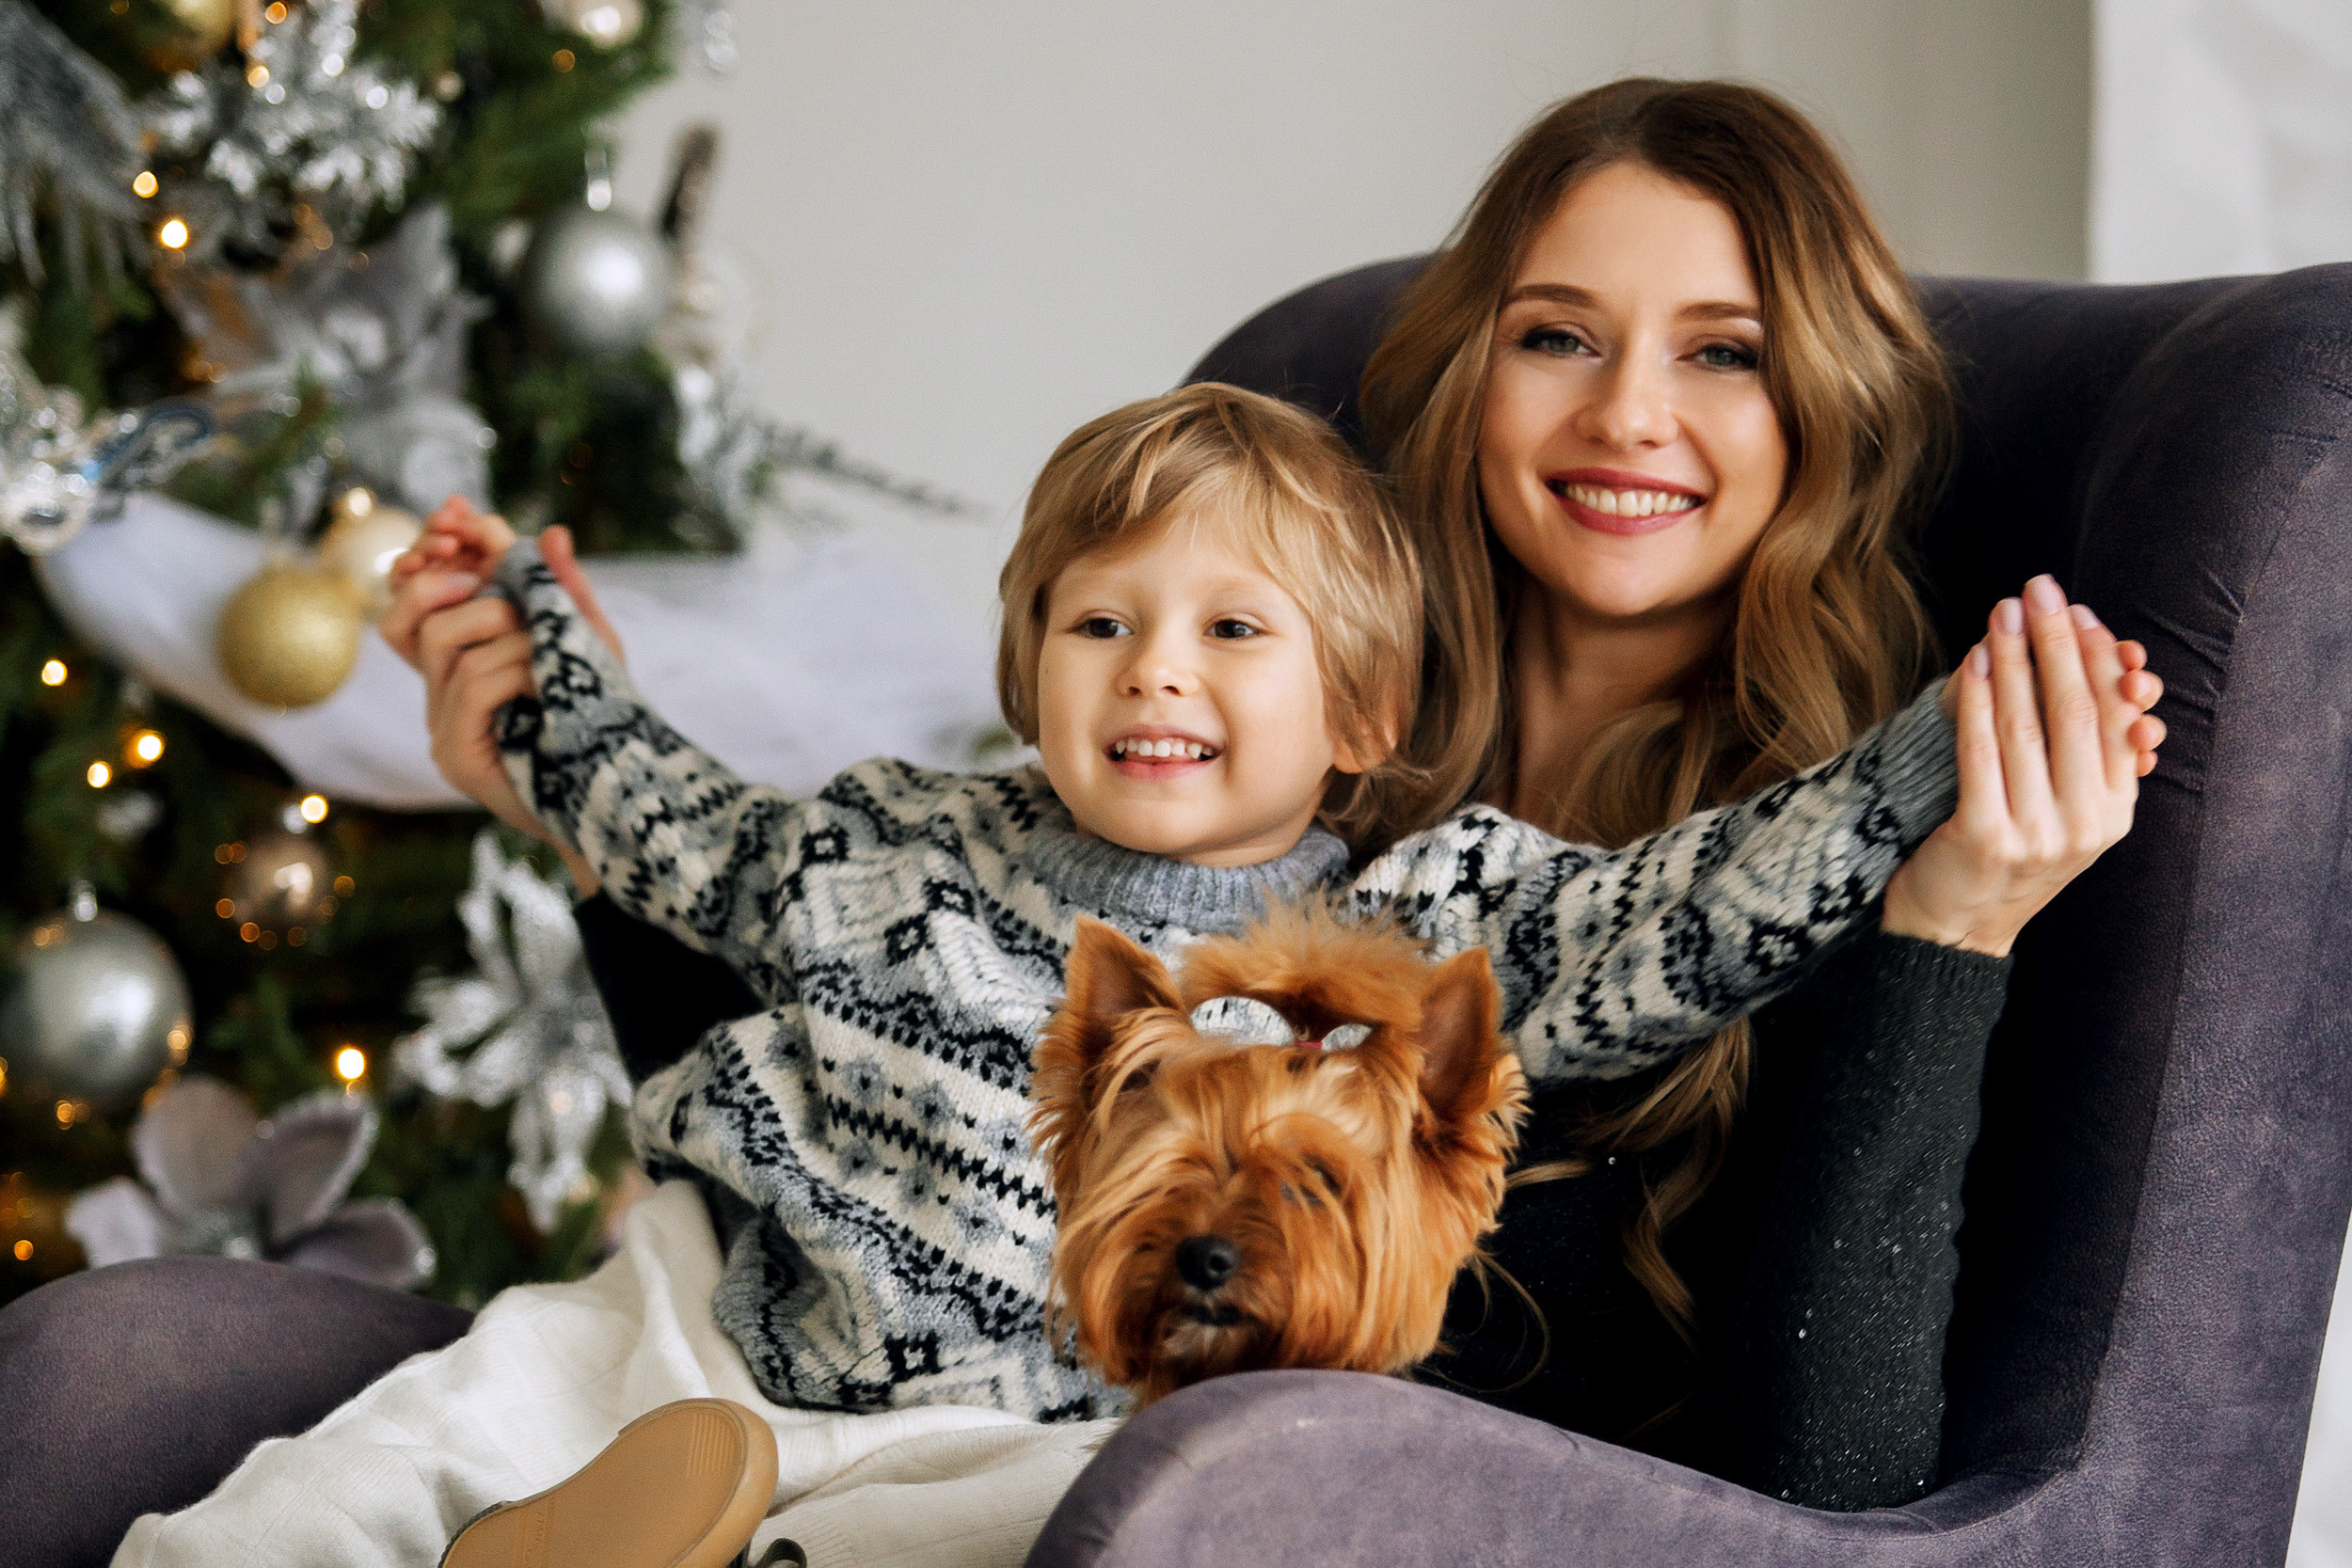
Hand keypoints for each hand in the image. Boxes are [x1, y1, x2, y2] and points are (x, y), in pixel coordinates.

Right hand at [379, 504, 624, 894]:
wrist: (619, 793)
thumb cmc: (604, 717)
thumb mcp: (589, 642)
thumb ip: (565, 590)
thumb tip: (554, 531)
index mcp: (463, 661)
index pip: (416, 596)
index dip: (431, 551)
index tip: (459, 512)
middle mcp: (441, 692)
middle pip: (414, 612)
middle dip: (463, 581)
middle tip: (511, 587)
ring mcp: (443, 726)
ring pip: (445, 641)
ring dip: (506, 629)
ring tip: (547, 647)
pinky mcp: (456, 756)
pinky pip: (470, 684)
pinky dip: (513, 668)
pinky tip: (545, 679)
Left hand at [1884, 575, 2167, 956]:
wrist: (1954, 931)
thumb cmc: (2003, 855)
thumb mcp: (2059, 810)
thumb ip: (2078, 753)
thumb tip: (2080, 657)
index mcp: (2116, 812)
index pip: (2116, 719)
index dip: (2097, 659)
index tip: (2077, 611)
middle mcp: (2088, 825)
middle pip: (2077, 713)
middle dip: (2057, 643)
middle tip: (2039, 589)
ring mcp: (2040, 835)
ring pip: (2028, 727)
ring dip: (2015, 660)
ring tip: (2002, 613)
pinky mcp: (1988, 838)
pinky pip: (1982, 753)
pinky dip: (1978, 702)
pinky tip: (1974, 663)